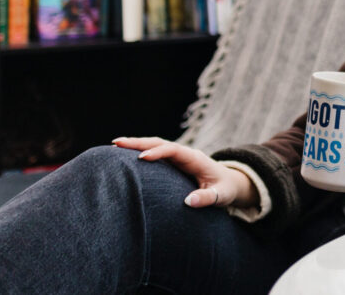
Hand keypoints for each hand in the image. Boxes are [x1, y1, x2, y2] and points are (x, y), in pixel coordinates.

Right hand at [112, 137, 257, 208]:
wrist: (230, 183)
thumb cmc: (225, 189)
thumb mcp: (221, 195)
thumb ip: (207, 198)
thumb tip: (188, 201)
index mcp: (195, 159)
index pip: (174, 151)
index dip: (158, 152)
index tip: (141, 157)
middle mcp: (185, 154)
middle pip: (160, 143)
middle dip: (139, 142)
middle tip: (117, 143)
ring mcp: (178, 157)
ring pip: (155, 146)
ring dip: (136, 145)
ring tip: (115, 145)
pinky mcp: (173, 163)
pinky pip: (155, 154)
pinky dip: (140, 152)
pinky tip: (124, 155)